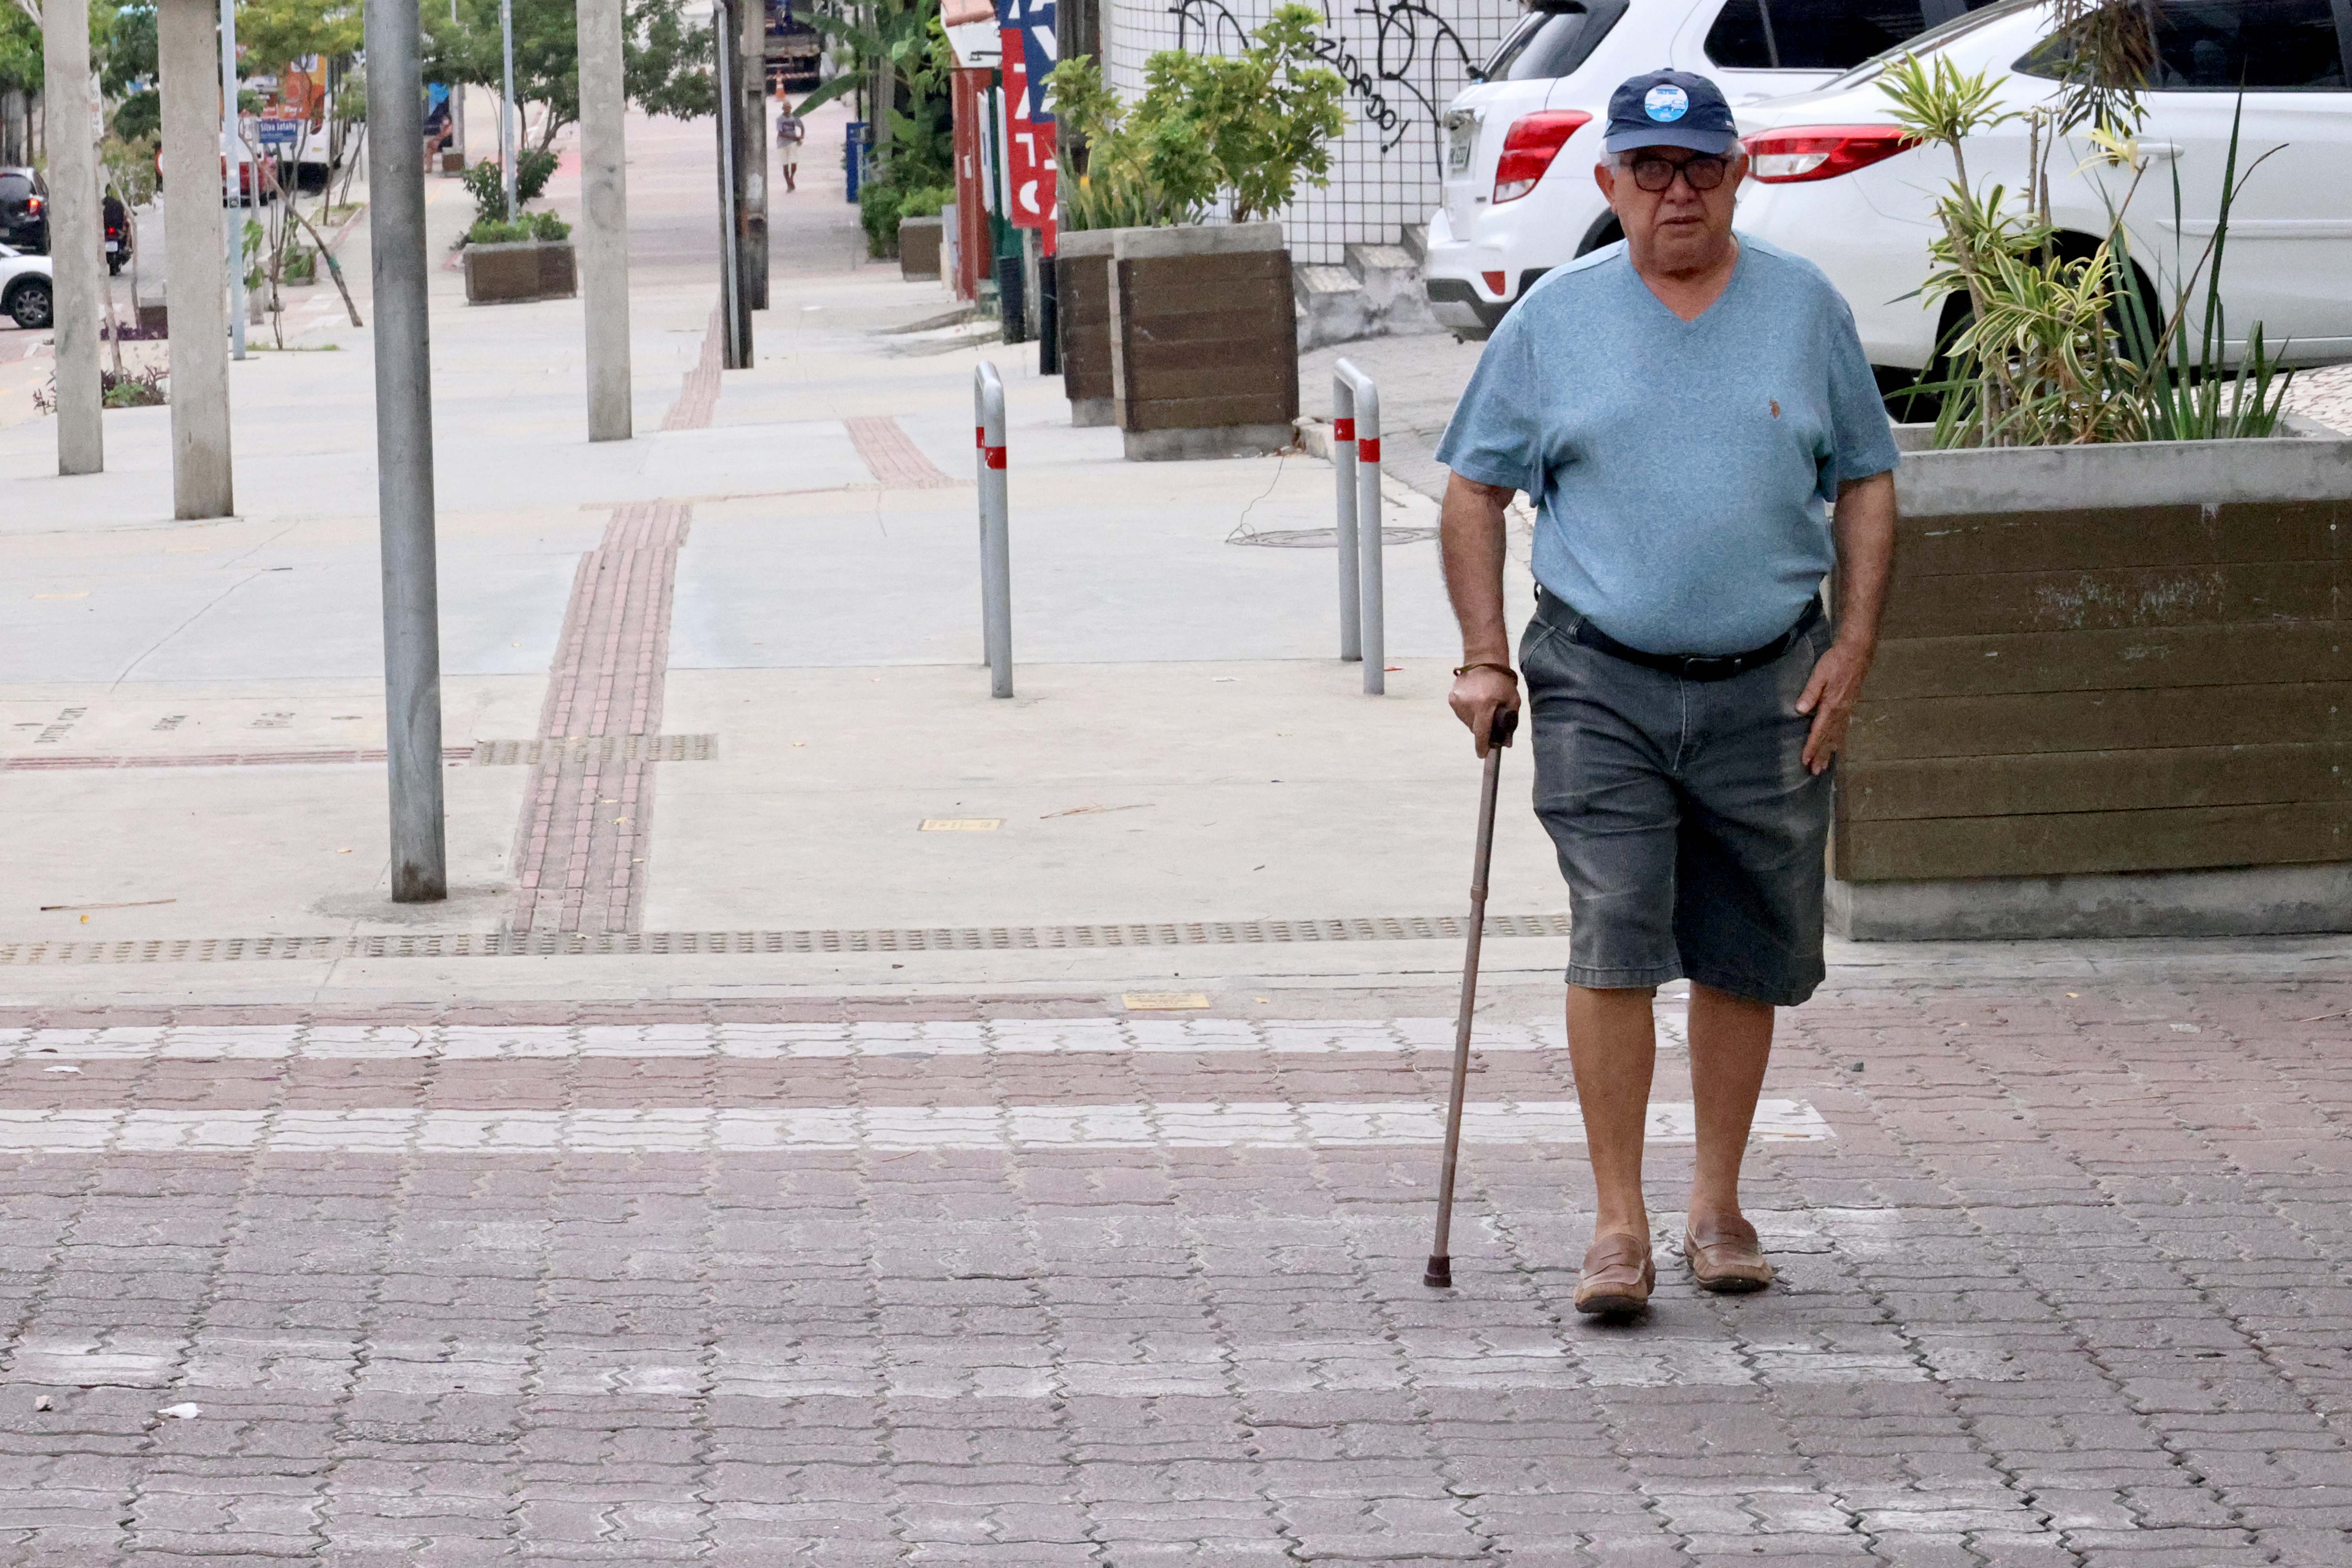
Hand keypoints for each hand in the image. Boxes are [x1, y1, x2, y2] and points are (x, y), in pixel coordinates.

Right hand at [1448, 665, 1520, 757]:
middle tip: (1490, 721)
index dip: (1482, 746)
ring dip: (1475, 720)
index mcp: (1484, 705)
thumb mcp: (1512, 700)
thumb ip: (1511, 721)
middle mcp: (1468, 704)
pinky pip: (1461, 713)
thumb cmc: (1502, 680)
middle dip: (1482, 729)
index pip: (1481, 732)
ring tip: (1483, 707)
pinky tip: (1475, 702)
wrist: (1483, 659)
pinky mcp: (1452, 698)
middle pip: (1473, 728)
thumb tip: (1506, 743)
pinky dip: (1468, 713)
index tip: (1483, 754)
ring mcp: (1458, 701)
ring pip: (1466, 722)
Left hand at [1796, 638, 1871, 774]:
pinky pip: (1843, 728)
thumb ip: (1810, 693)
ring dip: (1830, 751)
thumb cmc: (1836, 661)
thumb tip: (1800, 710)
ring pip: (1837, 736)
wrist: (1857, 652)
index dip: (1812, 747)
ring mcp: (1847, 709)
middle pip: (1829, 738)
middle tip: (1815, 771)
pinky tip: (1836, 747)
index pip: (1819, 731)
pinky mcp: (1849, 705)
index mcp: (1832, 705)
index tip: (1805, 760)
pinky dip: (1839, 741)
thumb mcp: (1819, 674)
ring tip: (1824, 766)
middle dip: (1821, 755)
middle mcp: (1841, 711)